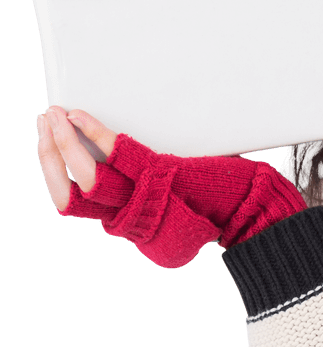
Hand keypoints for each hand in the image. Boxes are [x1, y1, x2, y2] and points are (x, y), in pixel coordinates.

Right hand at [36, 106, 304, 266]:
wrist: (257, 205)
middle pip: (70, 195)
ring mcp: (145, 203)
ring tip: (50, 117)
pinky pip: (115, 155)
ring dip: (59, 144)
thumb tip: (118, 159)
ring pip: (84, 177)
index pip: (76, 205)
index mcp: (134, 231)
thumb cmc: (224, 199)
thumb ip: (148, 192)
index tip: (47, 146)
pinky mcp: (161, 177)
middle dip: (49, 157)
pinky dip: (91, 133)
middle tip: (41, 125)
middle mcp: (133, 224)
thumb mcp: (182, 209)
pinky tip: (75, 115)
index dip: (54, 175)